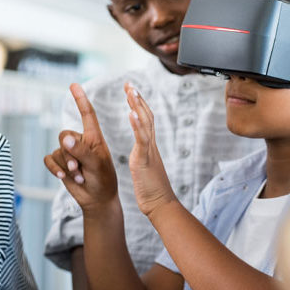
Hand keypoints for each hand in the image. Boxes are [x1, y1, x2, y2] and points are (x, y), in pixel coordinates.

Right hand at [44, 84, 118, 211]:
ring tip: (79, 176)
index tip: (73, 84)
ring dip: (66, 165)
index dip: (80, 99)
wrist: (97, 199)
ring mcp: (69, 152)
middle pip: (64, 135)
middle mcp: (80, 141)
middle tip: (79, 168)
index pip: (87, 114)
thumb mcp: (96, 164)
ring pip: (57, 150)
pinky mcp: (60, 163)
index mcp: (94, 137)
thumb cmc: (103, 179)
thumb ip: (81, 151)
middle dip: (69, 153)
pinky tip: (63, 177)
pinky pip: (49, 159)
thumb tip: (64, 138)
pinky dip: (55, 168)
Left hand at [124, 83, 175, 216]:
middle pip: (147, 116)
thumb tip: (141, 154)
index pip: (145, 121)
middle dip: (138, 99)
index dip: (139, 106)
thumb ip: (143, 158)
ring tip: (130, 91)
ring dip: (137, 105)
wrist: (161, 206)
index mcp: (148, 148)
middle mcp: (150, 146)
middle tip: (129, 84)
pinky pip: (141, 139)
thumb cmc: (152, 192)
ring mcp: (149, 152)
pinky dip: (136, 124)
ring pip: (145, 123)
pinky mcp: (145, 160)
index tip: (131, 92)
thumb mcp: (145, 169)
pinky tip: (130, 112)